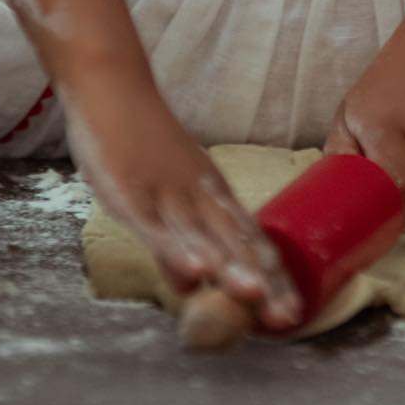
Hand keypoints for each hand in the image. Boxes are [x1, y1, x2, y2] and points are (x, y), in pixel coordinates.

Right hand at [61, 64, 303, 330]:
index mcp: (211, 193)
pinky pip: (157, 225)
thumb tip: (190, 284)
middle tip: (287, 317)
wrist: (111, 86)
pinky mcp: (132, 191)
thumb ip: (176, 242)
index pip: (248, 241)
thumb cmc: (137, 142)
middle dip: (261, 282)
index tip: (293, 313)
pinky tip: (196, 271)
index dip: (270, 277)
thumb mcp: (163, 195)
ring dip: (230, 265)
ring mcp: (166, 192)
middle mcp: (198, 194)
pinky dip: (177, 248)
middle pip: (234, 243)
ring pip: (203, 235)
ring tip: (255, 296)